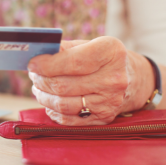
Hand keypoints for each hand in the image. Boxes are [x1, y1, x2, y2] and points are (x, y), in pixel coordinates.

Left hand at [27, 37, 154, 125]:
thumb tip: (37, 55)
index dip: (46, 65)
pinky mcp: (104, 118)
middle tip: (33, 76)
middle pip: (63, 85)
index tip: (32, 64)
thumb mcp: (90, 45)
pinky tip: (49, 102)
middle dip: (41, 80)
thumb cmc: (104, 59)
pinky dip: (53, 111)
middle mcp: (114, 78)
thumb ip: (65, 49)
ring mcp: (110, 101)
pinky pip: (69, 119)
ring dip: (44, 97)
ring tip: (38, 88)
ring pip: (63, 104)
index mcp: (111, 52)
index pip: (72, 62)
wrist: (134, 79)